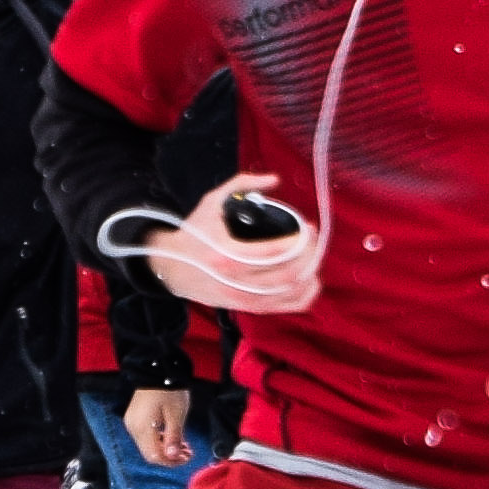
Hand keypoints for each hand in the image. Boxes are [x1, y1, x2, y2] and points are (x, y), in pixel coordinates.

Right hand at [125, 385, 192, 467]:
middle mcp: (133, 427)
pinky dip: (159, 440)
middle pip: (150, 453)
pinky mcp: (135, 417)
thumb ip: (174, 437)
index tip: (186, 459)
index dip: (171, 461)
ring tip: (184, 447)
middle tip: (187, 454)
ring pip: (148, 446)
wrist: (156, 369)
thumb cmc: (169, 389)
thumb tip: (173, 456)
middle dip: (169, 457)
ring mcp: (132, 422)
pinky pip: (145, 436)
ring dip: (165, 449)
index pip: (154, 456)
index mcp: (142, 427)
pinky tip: (172, 437)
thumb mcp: (176, 414)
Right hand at [143, 175, 322, 316]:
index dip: (298, 241)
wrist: (173, 268)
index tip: (308, 228)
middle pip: (286, 273)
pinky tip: (312, 280)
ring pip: (289, 292)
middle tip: (315, 240)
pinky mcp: (248, 308)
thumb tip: (274, 179)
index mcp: (226, 254)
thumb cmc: (195, 233)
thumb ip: (241, 185)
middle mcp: (235, 281)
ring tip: (314, 255)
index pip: (272, 253)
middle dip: (308, 255)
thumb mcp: (211, 202)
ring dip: (309, 273)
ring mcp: (243, 298)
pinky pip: (285, 307)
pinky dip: (304, 296)